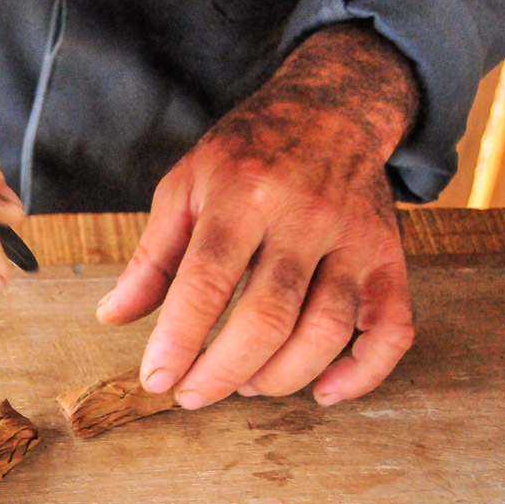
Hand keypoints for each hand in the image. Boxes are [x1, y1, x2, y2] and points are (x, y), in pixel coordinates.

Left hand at [96, 23, 420, 407]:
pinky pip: (392, 328)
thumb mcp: (185, 187)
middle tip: (192, 395)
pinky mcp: (389, 258)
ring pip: (326, 329)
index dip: (179, 339)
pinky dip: (364, 373)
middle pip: (268, 316)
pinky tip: (325, 393)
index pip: (207, 280)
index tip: (156, 379)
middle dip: (223, 371)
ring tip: (245, 386)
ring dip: (281, 376)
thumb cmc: (246, 155)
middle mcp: (304, 217)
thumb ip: (151, 256)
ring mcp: (354, 239)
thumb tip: (112, 317)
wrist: (332, 108)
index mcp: (243, 195)